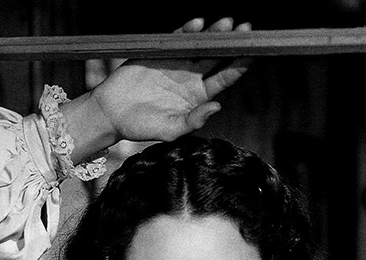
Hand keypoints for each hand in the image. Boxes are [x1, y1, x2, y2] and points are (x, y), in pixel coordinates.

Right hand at [63, 18, 250, 162]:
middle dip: (232, 43)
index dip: (240, 65)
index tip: (254, 54)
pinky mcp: (160, 53)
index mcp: (198, 97)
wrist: (112, 113)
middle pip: (217, 57)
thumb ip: (194, 121)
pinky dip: (186, 30)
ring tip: (227, 22)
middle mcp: (191, 78)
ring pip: (200, 44)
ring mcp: (176, 63)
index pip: (224, 78)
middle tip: (246, 29)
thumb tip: (217, 106)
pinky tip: (198, 24)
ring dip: (213, 33)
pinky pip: (176, 38)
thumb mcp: (171, 130)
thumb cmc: (142, 127)